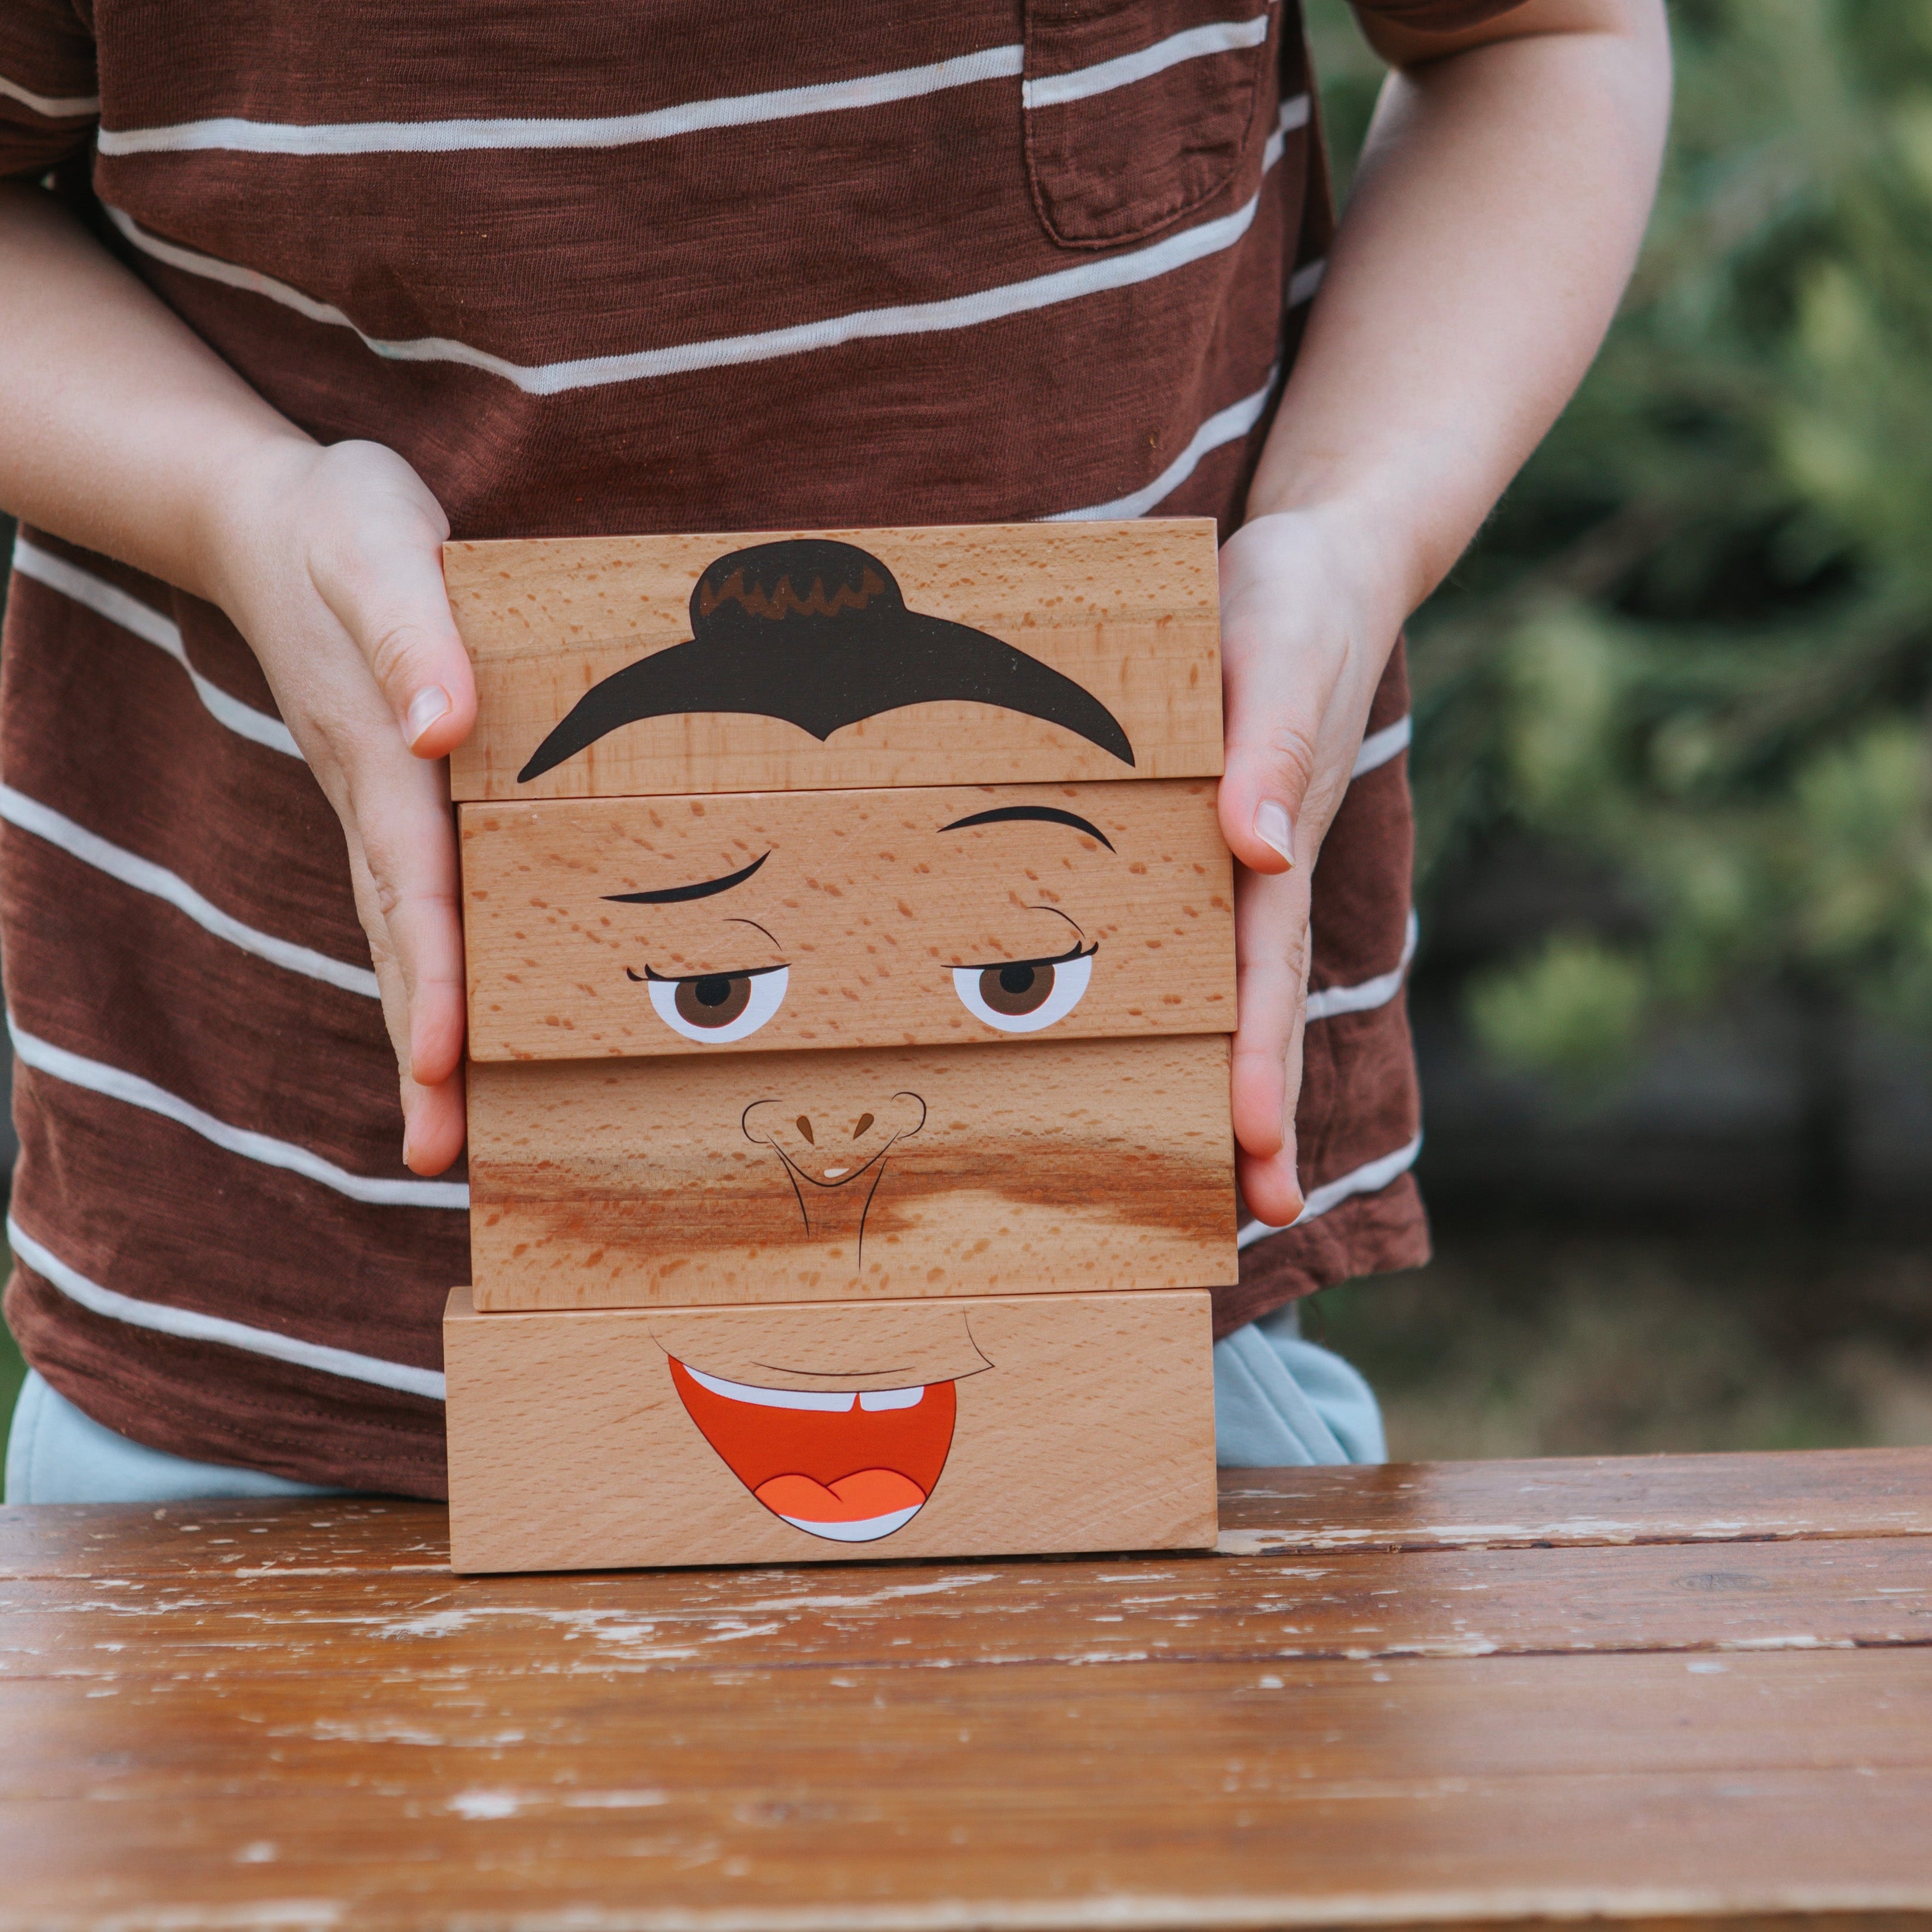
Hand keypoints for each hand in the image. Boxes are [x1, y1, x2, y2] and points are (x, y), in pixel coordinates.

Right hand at [195, 438, 476, 1174]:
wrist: (279, 523)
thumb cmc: (343, 528)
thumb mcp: (378, 544)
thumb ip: (411, 629)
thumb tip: (437, 726)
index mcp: (380, 753)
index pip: (412, 881)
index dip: (432, 970)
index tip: (438, 1060)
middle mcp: (376, 801)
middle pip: (401, 941)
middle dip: (420, 1049)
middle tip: (436, 1156)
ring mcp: (377, 813)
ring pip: (402, 940)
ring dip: (422, 1037)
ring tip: (438, 1143)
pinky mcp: (393, 809)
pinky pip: (414, 908)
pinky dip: (432, 980)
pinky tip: (456, 1041)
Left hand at [1216, 508, 1404, 1227]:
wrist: (1325, 565)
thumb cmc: (1296, 605)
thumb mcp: (1282, 651)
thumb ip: (1271, 745)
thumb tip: (1259, 849)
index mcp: (1278, 842)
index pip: (1266, 970)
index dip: (1259, 1058)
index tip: (1254, 1143)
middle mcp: (1262, 875)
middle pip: (1259, 1010)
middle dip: (1257, 1115)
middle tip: (1255, 1222)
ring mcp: (1243, 870)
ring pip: (1233, 993)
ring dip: (1226, 1086)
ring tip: (1220, 1188)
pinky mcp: (1216, 848)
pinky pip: (1200, 943)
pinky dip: (1195, 1014)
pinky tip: (1159, 1060)